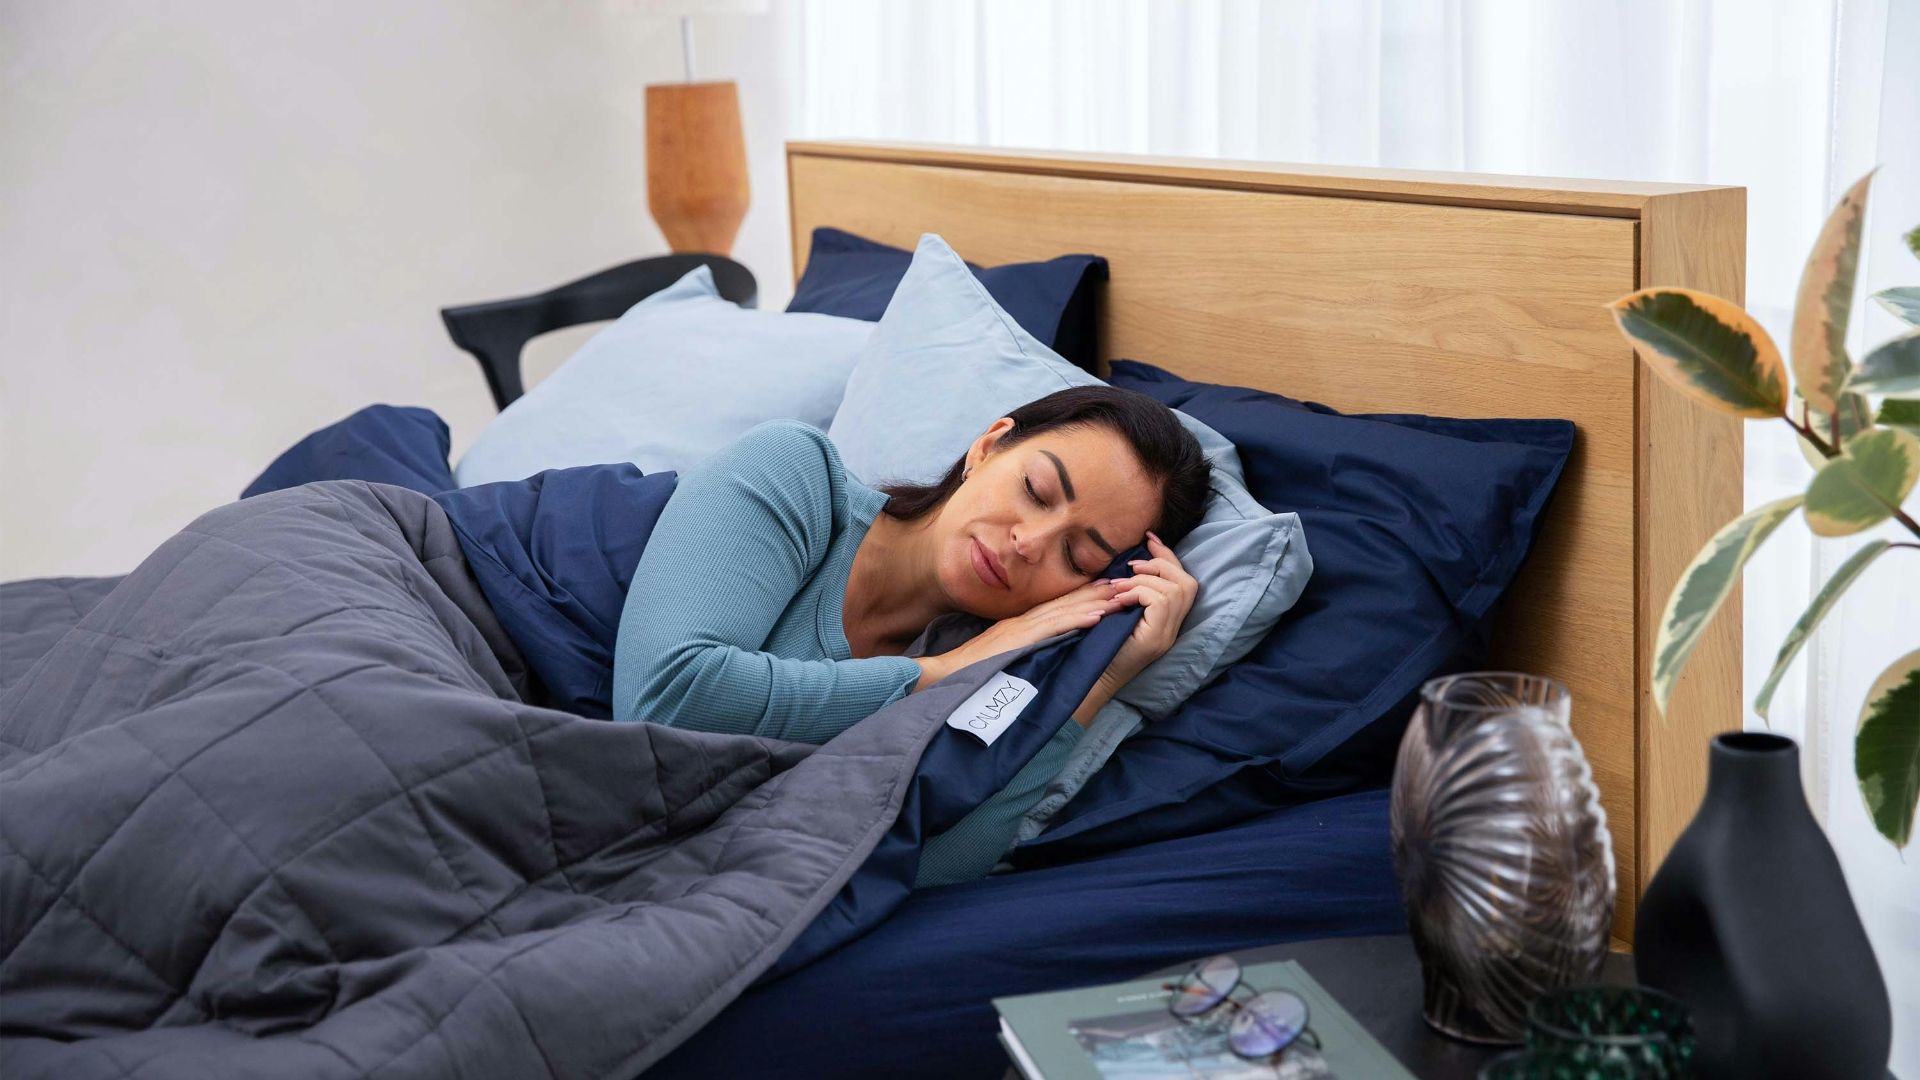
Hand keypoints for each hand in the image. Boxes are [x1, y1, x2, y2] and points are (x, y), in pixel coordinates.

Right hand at [914, 574, 1131, 689]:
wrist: (947, 674)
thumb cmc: (971, 669)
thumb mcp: (1000, 654)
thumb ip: (1020, 647)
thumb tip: (1038, 648)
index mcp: (1020, 624)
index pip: (1057, 606)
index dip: (1083, 596)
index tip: (1107, 589)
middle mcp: (1024, 621)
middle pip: (1066, 603)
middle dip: (1096, 594)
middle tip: (1124, 584)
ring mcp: (1023, 628)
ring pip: (1066, 611)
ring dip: (1095, 603)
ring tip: (1120, 597)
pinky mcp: (1022, 640)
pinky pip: (1055, 628)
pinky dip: (1077, 621)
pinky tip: (1097, 617)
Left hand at [1103, 530, 1198, 688]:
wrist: (1092, 675)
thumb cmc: (1101, 641)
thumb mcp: (1119, 609)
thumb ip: (1132, 590)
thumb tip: (1131, 560)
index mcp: (1169, 619)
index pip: (1183, 581)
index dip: (1168, 556)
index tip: (1150, 538)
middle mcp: (1174, 627)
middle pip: (1187, 582)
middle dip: (1162, 564)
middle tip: (1133, 565)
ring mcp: (1168, 634)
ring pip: (1173, 589)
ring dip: (1145, 579)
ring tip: (1119, 586)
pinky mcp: (1157, 637)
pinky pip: (1159, 600)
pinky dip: (1139, 592)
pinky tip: (1120, 599)